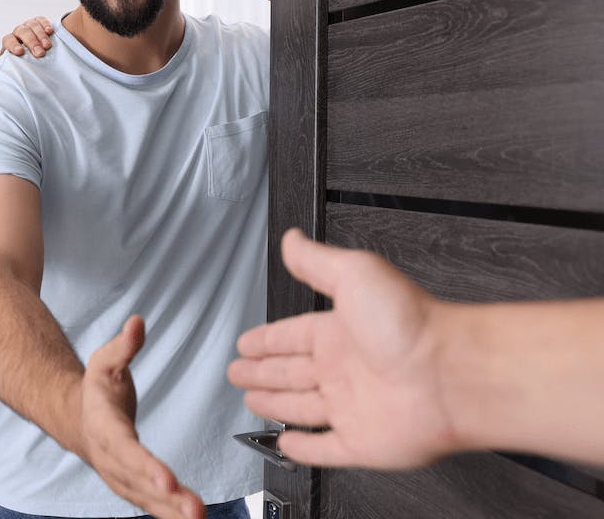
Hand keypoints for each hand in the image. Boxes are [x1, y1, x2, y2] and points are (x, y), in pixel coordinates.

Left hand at [0, 16, 54, 71]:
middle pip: (22, 32)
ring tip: (47, 47)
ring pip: (32, 25)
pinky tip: (50, 32)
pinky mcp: (39, 23)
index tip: (20, 53)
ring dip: (40, 36)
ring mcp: (28, 26)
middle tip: (39, 54)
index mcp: (9, 41)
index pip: (8, 40)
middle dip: (31, 42)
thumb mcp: (9, 64)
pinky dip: (45, 25)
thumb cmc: (19, 61)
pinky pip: (41, 20)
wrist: (32, 53)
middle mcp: (18, 32)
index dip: (13, 45)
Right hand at [79, 315, 204, 518]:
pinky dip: (171, 515)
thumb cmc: (96, 390)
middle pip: (138, 481)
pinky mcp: (133, 486)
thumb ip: (123, 344)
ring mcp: (120, 475)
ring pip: (146, 499)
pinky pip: (152, 504)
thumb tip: (137, 322)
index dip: (145, 465)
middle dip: (166, 497)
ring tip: (200, 518)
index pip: (124, 448)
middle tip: (194, 509)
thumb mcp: (104, 359)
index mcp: (103, 425)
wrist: (77, 418)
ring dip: (172, 512)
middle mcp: (110, 457)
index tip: (165, 480)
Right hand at [227, 229, 456, 468]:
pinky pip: (325, 449)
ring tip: (252, 400)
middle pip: (291, 372)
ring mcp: (353, 407)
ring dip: (275, 404)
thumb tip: (292, 239)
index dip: (266, 340)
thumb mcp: (355, 273)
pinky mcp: (361, 442)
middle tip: (239, 372)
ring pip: (301, 408)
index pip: (291, 336)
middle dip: (262, 371)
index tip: (247, 342)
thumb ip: (316, 260)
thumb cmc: (412, 324)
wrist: (450, 375)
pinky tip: (290, 444)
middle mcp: (345, 368)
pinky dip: (304, 449)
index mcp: (340, 331)